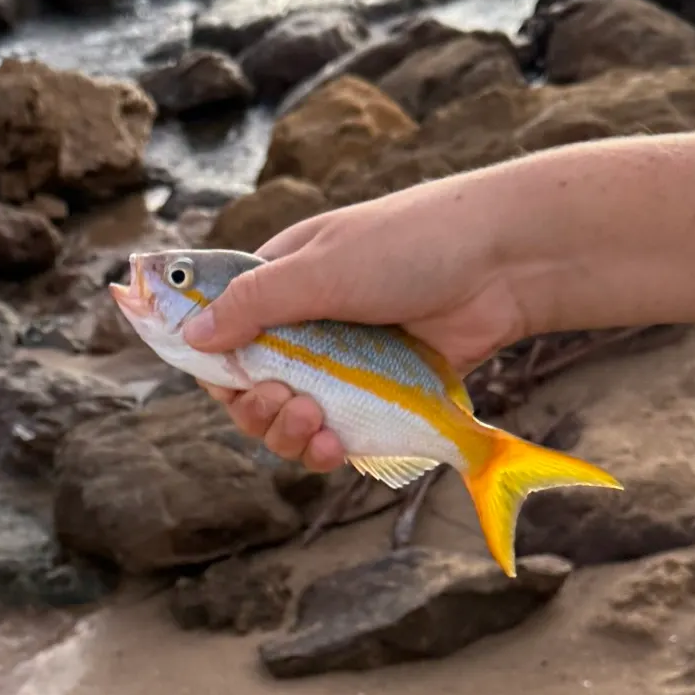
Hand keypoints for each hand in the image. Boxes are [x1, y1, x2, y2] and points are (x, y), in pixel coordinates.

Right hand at [188, 175, 529, 467]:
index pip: (221, 332)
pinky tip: (338, 447)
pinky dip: (327, 448)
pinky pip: (338, 434)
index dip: (213, 364)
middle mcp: (304, 326)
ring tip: (317, 426)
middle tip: (286, 403)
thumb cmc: (408, 246)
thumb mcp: (319, 268)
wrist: (502, 264)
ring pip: (290, 419)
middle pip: (250, 388)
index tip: (224, 384)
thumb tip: (192, 337)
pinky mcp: (380, 394)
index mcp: (278, 283)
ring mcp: (343, 364)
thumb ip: (253, 304)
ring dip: (288, 434)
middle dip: (256, 408)